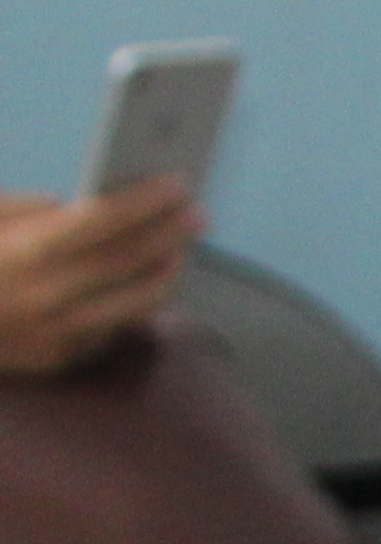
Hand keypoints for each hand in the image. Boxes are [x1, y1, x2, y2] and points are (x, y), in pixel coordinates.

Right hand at [0, 182, 194, 378]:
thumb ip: (31, 211)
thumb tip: (91, 206)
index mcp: (21, 253)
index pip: (102, 221)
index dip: (145, 201)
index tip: (177, 183)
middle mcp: (43, 297)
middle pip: (127, 262)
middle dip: (169, 234)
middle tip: (196, 213)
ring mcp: (53, 335)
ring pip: (133, 303)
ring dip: (166, 271)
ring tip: (180, 246)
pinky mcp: (56, 360)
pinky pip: (111, 328)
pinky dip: (137, 302)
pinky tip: (149, 281)